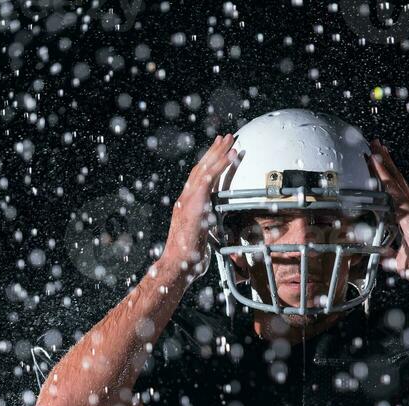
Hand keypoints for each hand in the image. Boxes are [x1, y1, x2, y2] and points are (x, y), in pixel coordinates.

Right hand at [163, 133, 237, 276]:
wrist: (177, 263)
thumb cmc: (188, 259)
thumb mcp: (201, 241)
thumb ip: (208, 232)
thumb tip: (218, 236)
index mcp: (186, 206)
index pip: (198, 180)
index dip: (208, 165)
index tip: (217, 153)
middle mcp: (185, 198)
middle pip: (200, 168)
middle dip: (213, 151)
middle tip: (225, 138)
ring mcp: (188, 199)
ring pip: (205, 168)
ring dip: (218, 152)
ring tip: (230, 139)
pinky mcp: (195, 201)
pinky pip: (210, 177)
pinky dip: (221, 164)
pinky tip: (231, 154)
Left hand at [368, 138, 408, 287]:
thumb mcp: (400, 260)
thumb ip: (391, 256)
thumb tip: (384, 258)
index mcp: (408, 218)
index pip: (394, 194)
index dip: (386, 179)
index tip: (378, 165)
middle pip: (395, 180)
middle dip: (386, 163)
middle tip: (376, 145)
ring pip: (395, 180)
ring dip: (384, 163)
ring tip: (376, 146)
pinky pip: (394, 190)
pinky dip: (385, 176)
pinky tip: (377, 163)